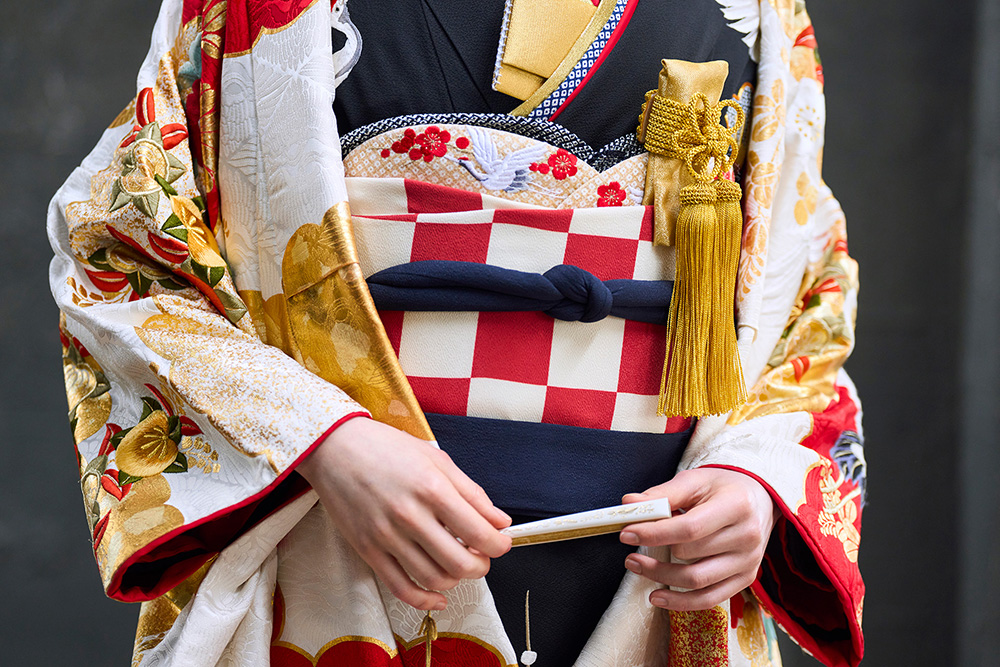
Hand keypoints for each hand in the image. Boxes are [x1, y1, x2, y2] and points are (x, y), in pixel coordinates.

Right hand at [297, 417, 511, 609]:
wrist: (335, 448)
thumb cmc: (386, 448)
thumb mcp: (436, 459)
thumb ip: (471, 492)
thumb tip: (499, 521)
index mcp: (431, 489)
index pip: (478, 532)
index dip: (499, 544)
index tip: (502, 542)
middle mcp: (409, 516)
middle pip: (460, 563)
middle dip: (481, 566)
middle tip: (483, 557)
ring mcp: (386, 537)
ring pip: (433, 579)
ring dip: (456, 580)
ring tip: (460, 565)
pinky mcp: (367, 550)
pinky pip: (400, 588)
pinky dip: (424, 599)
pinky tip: (438, 596)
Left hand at [619, 468, 778, 610]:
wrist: (759, 499)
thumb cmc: (722, 488)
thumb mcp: (695, 481)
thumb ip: (662, 494)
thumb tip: (628, 504)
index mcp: (736, 506)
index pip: (689, 528)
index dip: (655, 533)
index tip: (627, 533)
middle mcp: (747, 536)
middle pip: (690, 554)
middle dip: (653, 552)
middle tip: (629, 548)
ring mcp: (749, 561)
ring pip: (697, 580)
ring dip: (660, 576)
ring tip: (636, 565)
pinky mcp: (745, 579)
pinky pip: (710, 599)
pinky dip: (681, 602)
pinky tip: (657, 596)